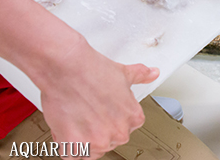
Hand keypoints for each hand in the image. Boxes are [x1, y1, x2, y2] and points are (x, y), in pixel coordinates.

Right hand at [40, 39, 158, 158]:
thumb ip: (140, 75)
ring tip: (77, 117)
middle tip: (88, 110)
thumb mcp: (123, 72)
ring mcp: (97, 142)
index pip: (126, 128)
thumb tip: (152, 73)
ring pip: (91, 150)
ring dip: (84, 139)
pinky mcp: (74, 146)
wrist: (66, 68)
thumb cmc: (92, 70)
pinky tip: (66, 127)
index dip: (112, 118)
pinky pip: (72, 155)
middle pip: (109, 140)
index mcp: (133, 118)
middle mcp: (118, 133)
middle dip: (98, 129)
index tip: (104, 109)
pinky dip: (67, 145)